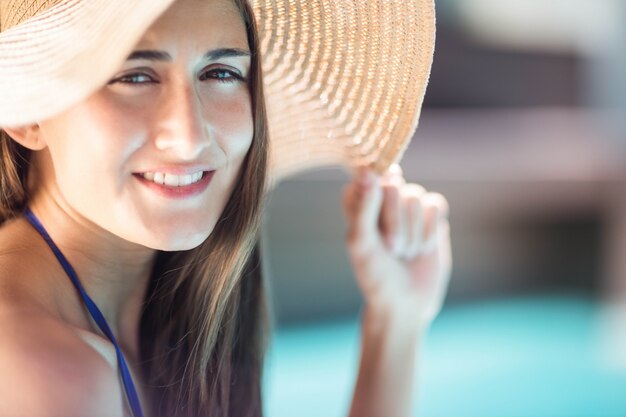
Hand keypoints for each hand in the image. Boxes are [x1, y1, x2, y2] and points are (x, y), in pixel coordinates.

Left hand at [342, 165, 451, 328]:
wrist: (405, 302)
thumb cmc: (375, 274)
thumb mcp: (362, 243)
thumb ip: (363, 207)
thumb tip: (368, 171)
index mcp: (357, 201)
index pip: (366, 178)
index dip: (373, 203)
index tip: (373, 230)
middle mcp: (382, 198)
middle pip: (393, 185)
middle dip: (394, 222)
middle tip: (391, 248)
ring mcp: (408, 206)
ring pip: (416, 195)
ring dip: (411, 232)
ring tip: (405, 252)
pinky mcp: (431, 216)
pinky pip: (436, 204)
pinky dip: (429, 230)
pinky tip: (423, 248)